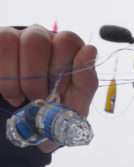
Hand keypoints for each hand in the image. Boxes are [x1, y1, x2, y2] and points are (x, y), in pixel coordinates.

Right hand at [0, 26, 97, 150]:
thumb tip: (90, 49)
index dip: (60, 68)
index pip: (66, 40)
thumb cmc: (57, 113)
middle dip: (35, 77)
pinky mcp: (0, 46)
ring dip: (15, 78)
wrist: (31, 128)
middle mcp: (44, 38)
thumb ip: (86, 81)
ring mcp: (17, 38)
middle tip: (38, 99)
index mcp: (68, 50)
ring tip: (21, 100)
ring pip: (9, 40)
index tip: (59, 92)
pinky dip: (2, 78)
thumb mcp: (76, 105)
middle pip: (36, 39)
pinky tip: (11, 94)